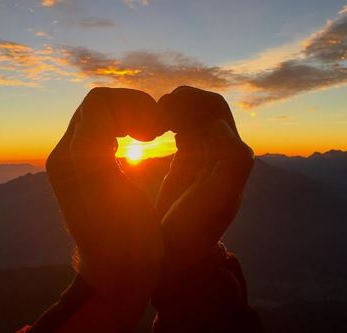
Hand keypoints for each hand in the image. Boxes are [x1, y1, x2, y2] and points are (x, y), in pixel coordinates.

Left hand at [46, 87, 162, 329]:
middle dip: (134, 107)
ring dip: (132, 115)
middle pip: (99, 103)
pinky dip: (128, 126)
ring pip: (103, 113)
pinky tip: (142, 142)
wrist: (118, 271)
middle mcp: (67, 155)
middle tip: (155, 131)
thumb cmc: (128, 243)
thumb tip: (112, 107)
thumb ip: (103, 145)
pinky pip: (105, 129)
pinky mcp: (86, 167)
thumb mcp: (118, 193)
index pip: (99, 103)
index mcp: (72, 160)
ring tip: (151, 135)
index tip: (156, 131)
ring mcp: (75, 161)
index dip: (135, 105)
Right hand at [156, 86, 253, 267]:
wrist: (175, 252)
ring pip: (191, 117)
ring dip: (173, 110)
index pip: (216, 110)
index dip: (192, 101)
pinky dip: (168, 122)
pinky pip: (181, 130)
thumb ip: (232, 161)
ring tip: (152, 119)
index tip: (165, 109)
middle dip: (182, 101)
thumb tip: (220, 126)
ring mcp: (201, 157)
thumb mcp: (220, 199)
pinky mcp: (185, 163)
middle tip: (158, 110)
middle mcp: (218, 153)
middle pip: (204, 109)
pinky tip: (152, 129)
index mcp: (228, 155)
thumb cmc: (194, 229)